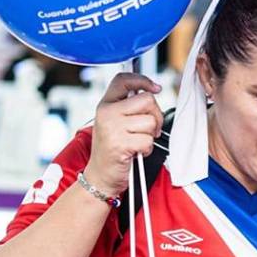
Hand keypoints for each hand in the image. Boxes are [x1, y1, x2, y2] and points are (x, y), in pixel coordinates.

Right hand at [84, 72, 163, 196]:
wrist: (100, 176)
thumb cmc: (111, 150)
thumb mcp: (113, 122)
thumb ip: (127, 107)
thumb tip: (151, 91)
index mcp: (105, 105)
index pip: (123, 80)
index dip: (143, 80)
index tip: (154, 88)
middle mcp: (106, 113)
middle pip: (146, 100)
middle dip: (155, 115)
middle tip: (149, 128)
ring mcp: (112, 128)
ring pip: (150, 121)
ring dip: (150, 135)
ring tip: (138, 142)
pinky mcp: (120, 144)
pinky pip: (148, 140)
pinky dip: (147, 149)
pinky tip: (135, 152)